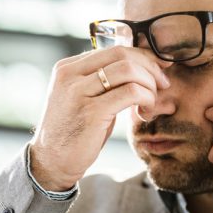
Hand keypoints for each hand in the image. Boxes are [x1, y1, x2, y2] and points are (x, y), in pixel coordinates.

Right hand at [29, 47, 170, 190]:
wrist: (50, 163)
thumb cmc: (72, 132)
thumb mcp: (82, 99)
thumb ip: (100, 81)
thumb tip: (136, 68)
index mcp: (67, 68)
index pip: (113, 49)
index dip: (141, 56)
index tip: (158, 69)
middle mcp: (70, 75)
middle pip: (122, 55)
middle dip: (150, 67)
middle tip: (162, 84)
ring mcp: (78, 92)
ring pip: (128, 70)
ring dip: (149, 84)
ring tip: (151, 102)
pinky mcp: (91, 111)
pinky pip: (130, 93)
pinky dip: (146, 99)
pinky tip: (145, 112)